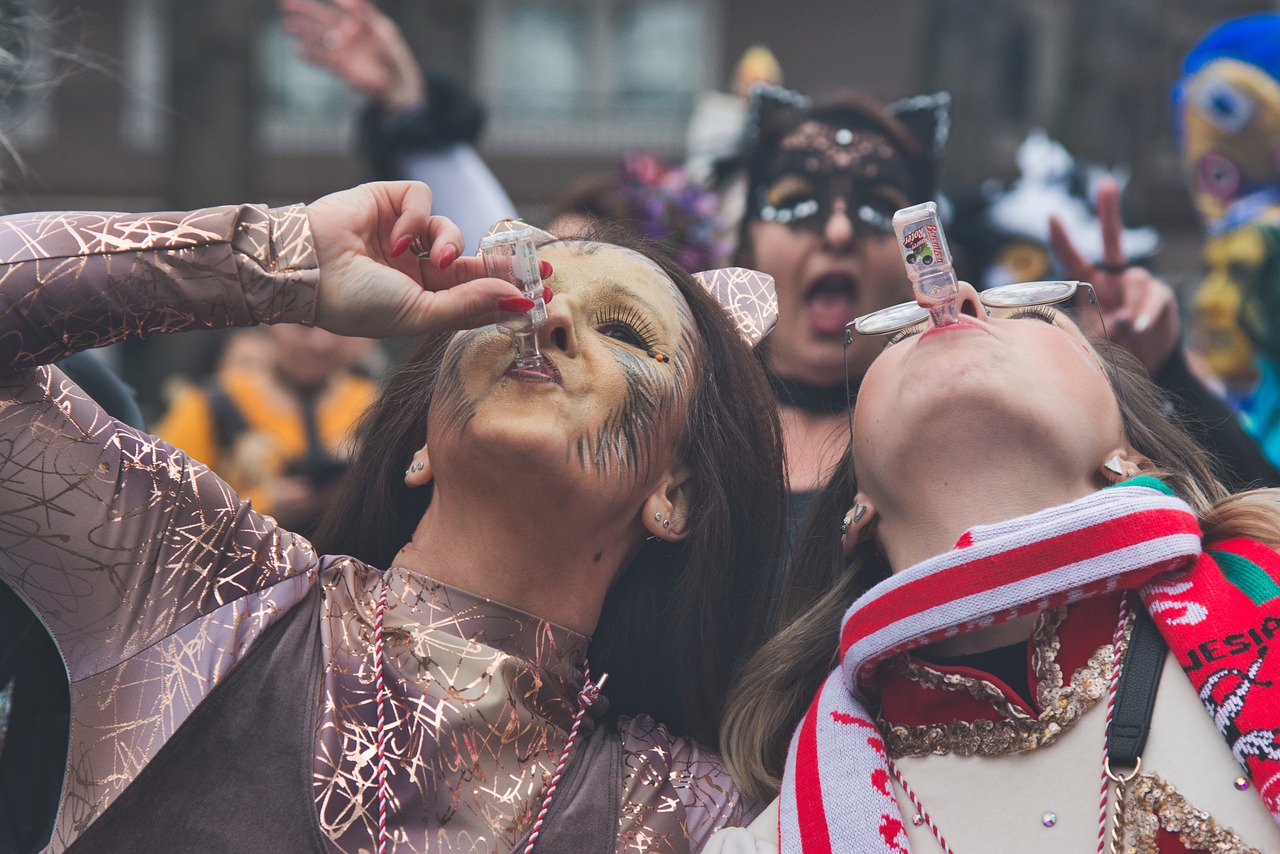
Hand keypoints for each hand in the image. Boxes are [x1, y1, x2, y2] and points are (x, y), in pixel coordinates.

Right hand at [279, 0, 424, 112]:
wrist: (397, 85)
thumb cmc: (395, 56)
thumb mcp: (386, 34)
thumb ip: (369, 18)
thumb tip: (357, 1)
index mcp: (360, 20)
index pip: (341, 4)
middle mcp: (347, 32)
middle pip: (322, 17)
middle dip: (304, 10)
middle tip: (285, 4)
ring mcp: (342, 49)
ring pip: (318, 37)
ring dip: (302, 31)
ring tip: (287, 26)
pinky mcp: (339, 66)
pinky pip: (321, 59)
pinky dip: (311, 55)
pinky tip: (298, 50)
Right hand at [306, 181, 519, 337]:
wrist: (306, 271)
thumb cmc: (356, 302)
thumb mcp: (420, 314)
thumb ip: (469, 306)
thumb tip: (518, 300)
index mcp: (422, 297)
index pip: (474, 291)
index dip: (506, 290)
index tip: (542, 292)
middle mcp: (415, 266)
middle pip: (473, 260)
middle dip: (504, 264)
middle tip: (536, 268)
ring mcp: (403, 232)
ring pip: (451, 229)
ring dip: (451, 243)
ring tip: (436, 260)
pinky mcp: (389, 199)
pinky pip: (424, 199)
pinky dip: (417, 218)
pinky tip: (398, 238)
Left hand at [1047, 178, 1178, 373]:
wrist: (1145, 365)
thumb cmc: (1110, 349)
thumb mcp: (1090, 341)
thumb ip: (1093, 330)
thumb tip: (1114, 324)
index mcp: (1090, 284)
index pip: (1073, 260)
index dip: (1063, 240)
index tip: (1051, 216)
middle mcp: (1114, 277)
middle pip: (1112, 241)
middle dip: (1110, 212)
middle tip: (1107, 184)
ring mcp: (1139, 285)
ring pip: (1135, 280)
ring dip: (1128, 306)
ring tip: (1122, 331)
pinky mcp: (1161, 297)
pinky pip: (1153, 299)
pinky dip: (1144, 314)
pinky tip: (1137, 326)